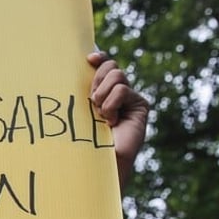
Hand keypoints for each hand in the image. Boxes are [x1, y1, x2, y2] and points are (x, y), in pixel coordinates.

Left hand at [87, 52, 148, 191]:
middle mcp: (117, 92)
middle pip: (111, 66)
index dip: (99, 57)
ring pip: (117, 75)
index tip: (89, 59)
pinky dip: (112, 104)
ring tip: (99, 113)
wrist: (98, 160)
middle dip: (98, 78)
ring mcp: (130, 98)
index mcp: (102, 90)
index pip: (104, 64)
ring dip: (103, 93)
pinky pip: (123, 90)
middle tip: (91, 100)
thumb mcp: (78, 108)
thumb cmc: (81, 138)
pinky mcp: (140, 105)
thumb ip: (82, 89)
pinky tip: (111, 121)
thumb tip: (81, 65)